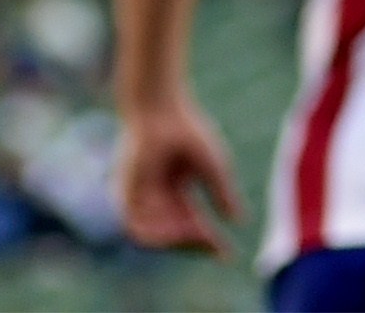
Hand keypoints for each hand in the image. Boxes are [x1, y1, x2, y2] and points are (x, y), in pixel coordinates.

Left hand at [115, 90, 241, 253]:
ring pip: (157, 235)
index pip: (192, 224)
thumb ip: (223, 193)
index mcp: (175, 189)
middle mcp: (155, 197)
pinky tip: (176, 232)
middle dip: (196, 243)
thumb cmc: (186, 129)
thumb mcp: (213, 166)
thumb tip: (240, 220)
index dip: (210, 242)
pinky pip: (137, 228)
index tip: (229, 256)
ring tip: (198, 236)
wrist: (160, 110)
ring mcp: (139, 197)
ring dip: (177, 241)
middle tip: (214, 245)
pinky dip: (157, 234)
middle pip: (176, 233)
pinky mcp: (124, 195)